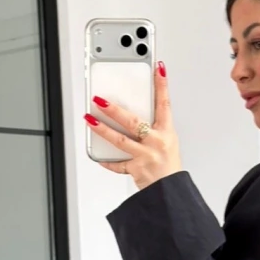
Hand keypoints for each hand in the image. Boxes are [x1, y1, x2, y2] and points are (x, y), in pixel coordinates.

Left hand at [85, 62, 181, 188]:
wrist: (170, 190)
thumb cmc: (169, 166)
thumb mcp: (168, 141)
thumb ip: (153, 127)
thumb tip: (134, 114)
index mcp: (166, 132)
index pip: (164, 104)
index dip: (162, 85)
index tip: (158, 69)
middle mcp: (156, 142)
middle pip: (133, 122)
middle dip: (115, 110)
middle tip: (100, 99)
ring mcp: (145, 156)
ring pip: (120, 141)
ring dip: (103, 129)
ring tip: (89, 119)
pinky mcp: (135, 169)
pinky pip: (118, 164)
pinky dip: (107, 160)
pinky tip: (97, 155)